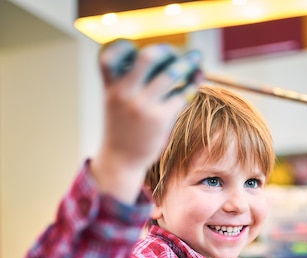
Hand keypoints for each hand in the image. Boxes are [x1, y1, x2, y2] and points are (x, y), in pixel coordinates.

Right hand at [91, 40, 202, 202]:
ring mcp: (142, 106)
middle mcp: (125, 93)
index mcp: (111, 87)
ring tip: (196, 60)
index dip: (123, 47)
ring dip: (187, 64)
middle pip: (147, 57)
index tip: (137, 48)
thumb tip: (162, 61)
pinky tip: (195, 84)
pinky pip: (180, 95)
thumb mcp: (115, 103)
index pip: (109, 56)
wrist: (121, 160)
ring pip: (170, 74)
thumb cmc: (122, 129)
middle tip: (175, 53)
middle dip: (166, 51)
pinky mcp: (160, 119)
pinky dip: (191, 86)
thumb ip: (130, 83)